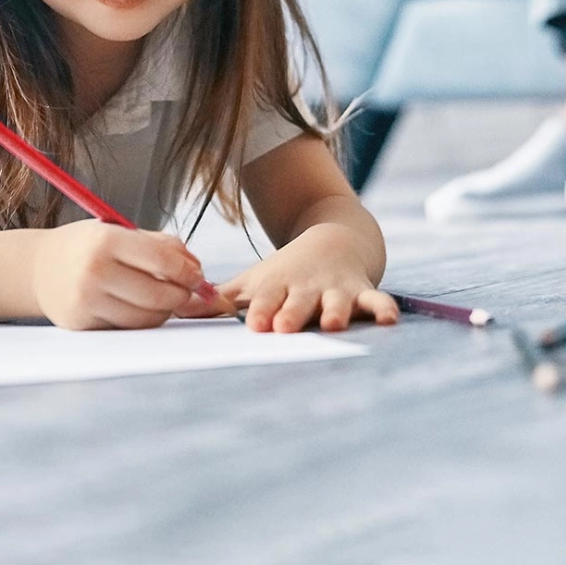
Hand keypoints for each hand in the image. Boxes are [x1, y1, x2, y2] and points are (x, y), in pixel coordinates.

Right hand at [31, 221, 227, 330]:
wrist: (38, 268)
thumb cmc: (87, 246)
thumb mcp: (119, 231)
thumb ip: (160, 245)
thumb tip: (196, 268)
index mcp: (106, 241)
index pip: (162, 260)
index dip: (188, 271)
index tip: (199, 276)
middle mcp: (94, 272)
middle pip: (158, 294)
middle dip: (182, 295)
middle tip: (189, 291)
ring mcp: (86, 302)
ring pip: (145, 318)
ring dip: (165, 311)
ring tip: (165, 298)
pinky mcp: (82, 325)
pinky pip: (126, 327)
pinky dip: (141, 319)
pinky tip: (140, 306)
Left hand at [217, 224, 399, 332]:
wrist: (334, 237)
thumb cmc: (286, 271)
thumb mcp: (255, 281)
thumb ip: (220, 300)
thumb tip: (175, 311)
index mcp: (277, 286)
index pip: (266, 298)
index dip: (261, 309)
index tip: (254, 323)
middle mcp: (306, 288)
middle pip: (298, 301)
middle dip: (293, 313)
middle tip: (284, 327)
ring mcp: (335, 289)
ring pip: (335, 301)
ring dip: (334, 311)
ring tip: (332, 323)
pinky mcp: (361, 291)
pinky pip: (375, 300)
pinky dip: (383, 308)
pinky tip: (389, 319)